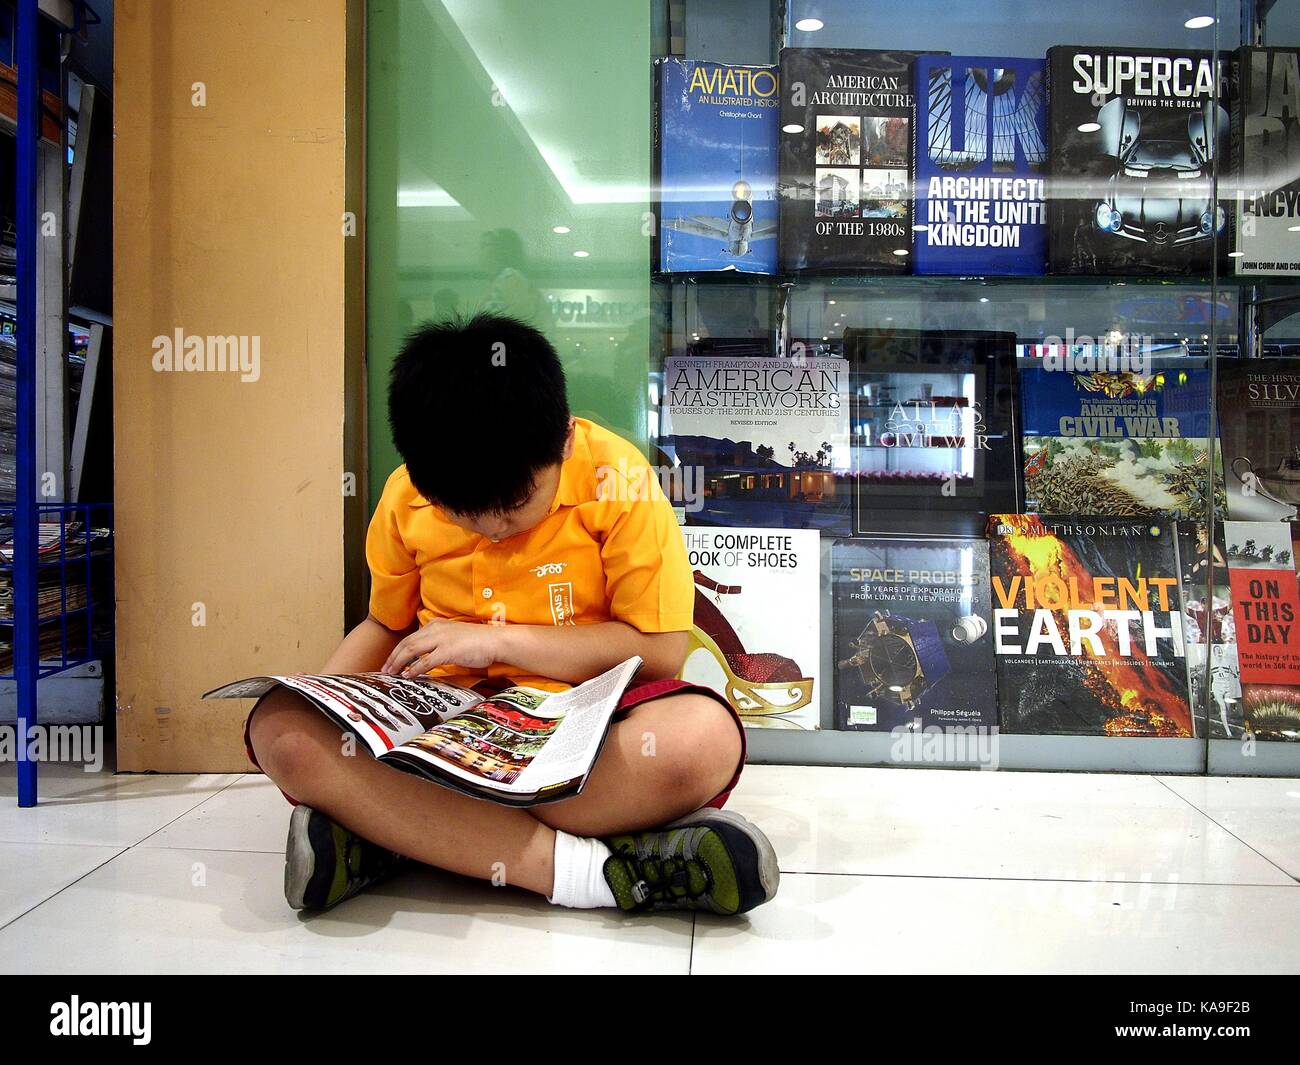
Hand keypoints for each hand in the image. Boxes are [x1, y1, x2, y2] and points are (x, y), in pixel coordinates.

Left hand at [381, 619, 502, 676]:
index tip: (391, 661)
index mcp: (437, 625)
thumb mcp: (454, 638)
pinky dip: (414, 669)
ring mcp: (441, 639)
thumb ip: (439, 644)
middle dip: (393, 657)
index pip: (411, 638)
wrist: (495, 641)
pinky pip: (425, 661)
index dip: (398, 651)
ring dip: (399, 663)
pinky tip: (408, 676)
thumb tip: (426, 659)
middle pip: (407, 643)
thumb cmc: (479, 642)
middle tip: (385, 670)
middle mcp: (436, 629)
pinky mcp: (447, 651)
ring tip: (392, 673)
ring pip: (411, 650)